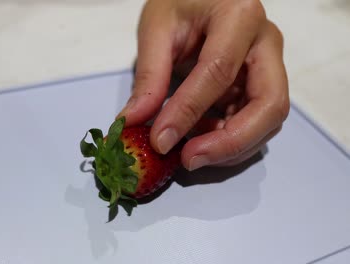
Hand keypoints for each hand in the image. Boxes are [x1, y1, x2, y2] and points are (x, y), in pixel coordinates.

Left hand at [118, 0, 288, 170]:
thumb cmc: (179, 2)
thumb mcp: (156, 29)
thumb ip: (149, 76)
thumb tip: (133, 122)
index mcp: (240, 16)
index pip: (218, 71)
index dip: (189, 111)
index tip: (160, 140)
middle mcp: (267, 42)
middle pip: (269, 104)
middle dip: (230, 141)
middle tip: (189, 159)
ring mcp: (270, 66)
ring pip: (268, 120)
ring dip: (230, 147)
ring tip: (188, 152)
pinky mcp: (261, 86)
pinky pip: (255, 122)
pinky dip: (228, 140)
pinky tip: (198, 139)